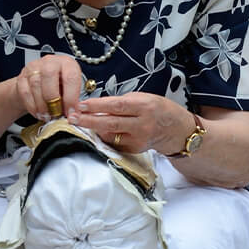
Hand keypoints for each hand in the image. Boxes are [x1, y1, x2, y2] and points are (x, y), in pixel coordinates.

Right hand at [14, 53, 86, 121]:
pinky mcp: (22, 77)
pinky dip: (32, 106)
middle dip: (53, 98)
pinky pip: (25, 92)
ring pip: (35, 85)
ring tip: (48, 116)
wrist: (41, 82)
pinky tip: (38, 113)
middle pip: (49, 75)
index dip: (71, 97)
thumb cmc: (59, 84)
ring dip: (42, 105)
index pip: (70, 76)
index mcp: (67, 63)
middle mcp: (50, 62)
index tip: (71, 112)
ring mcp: (34, 68)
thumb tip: (73, 114)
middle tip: (57, 113)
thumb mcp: (70, 88)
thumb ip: (72, 99)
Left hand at [67, 92, 192, 153]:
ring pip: (110, 135)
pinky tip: (99, 131)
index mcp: (144, 107)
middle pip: (110, 123)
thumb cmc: (158, 109)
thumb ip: (122, 103)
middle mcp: (141, 124)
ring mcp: (138, 139)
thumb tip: (98, 106)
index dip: (97, 106)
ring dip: (94, 128)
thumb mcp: (143, 98)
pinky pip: (115, 142)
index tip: (81, 105)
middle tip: (72, 117)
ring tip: (80, 122)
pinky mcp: (135, 149)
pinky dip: (105, 136)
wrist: (176, 129)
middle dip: (89, 120)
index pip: (116, 106)